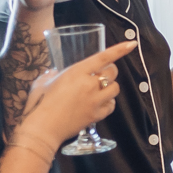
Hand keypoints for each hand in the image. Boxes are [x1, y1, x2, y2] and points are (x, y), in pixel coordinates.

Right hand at [19, 40, 137, 144]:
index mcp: (76, 72)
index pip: (103, 57)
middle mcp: (89, 84)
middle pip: (112, 73)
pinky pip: (111, 105)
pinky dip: (108, 103)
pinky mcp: (97, 115)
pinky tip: (99, 103)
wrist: (43, 128)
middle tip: (100, 75)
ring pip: (115, 89)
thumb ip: (51, 74)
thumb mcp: (42, 82)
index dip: (119, 50)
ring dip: (109, 87)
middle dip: (109, 72)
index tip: (132, 44)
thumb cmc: (39, 103)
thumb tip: (54, 73)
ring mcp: (95, 101)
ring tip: (99, 90)